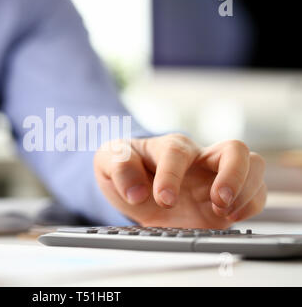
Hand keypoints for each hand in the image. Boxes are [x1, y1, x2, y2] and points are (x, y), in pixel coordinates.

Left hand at [94, 134, 266, 228]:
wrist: (135, 186)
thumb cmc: (126, 167)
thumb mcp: (109, 162)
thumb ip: (118, 168)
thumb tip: (137, 192)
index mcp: (169, 147)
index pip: (177, 153)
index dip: (171, 176)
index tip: (163, 200)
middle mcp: (199, 159)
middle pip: (235, 149)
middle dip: (232, 175)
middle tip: (217, 200)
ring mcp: (215, 177)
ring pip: (253, 167)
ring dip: (246, 191)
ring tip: (222, 211)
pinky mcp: (226, 198)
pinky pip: (255, 193)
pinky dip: (250, 205)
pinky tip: (229, 216)